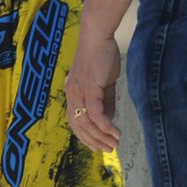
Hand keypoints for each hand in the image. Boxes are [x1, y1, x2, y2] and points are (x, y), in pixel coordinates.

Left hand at [64, 33, 122, 152]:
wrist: (98, 36)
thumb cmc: (101, 56)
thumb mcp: (104, 83)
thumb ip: (105, 102)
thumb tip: (109, 120)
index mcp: (73, 93)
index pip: (75, 122)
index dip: (86, 137)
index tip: (98, 146)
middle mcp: (72, 94)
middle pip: (79, 126)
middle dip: (94, 141)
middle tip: (109, 150)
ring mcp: (79, 92)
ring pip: (86, 123)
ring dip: (101, 136)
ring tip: (115, 143)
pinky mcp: (89, 88)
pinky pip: (95, 113)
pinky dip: (104, 125)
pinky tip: (114, 132)